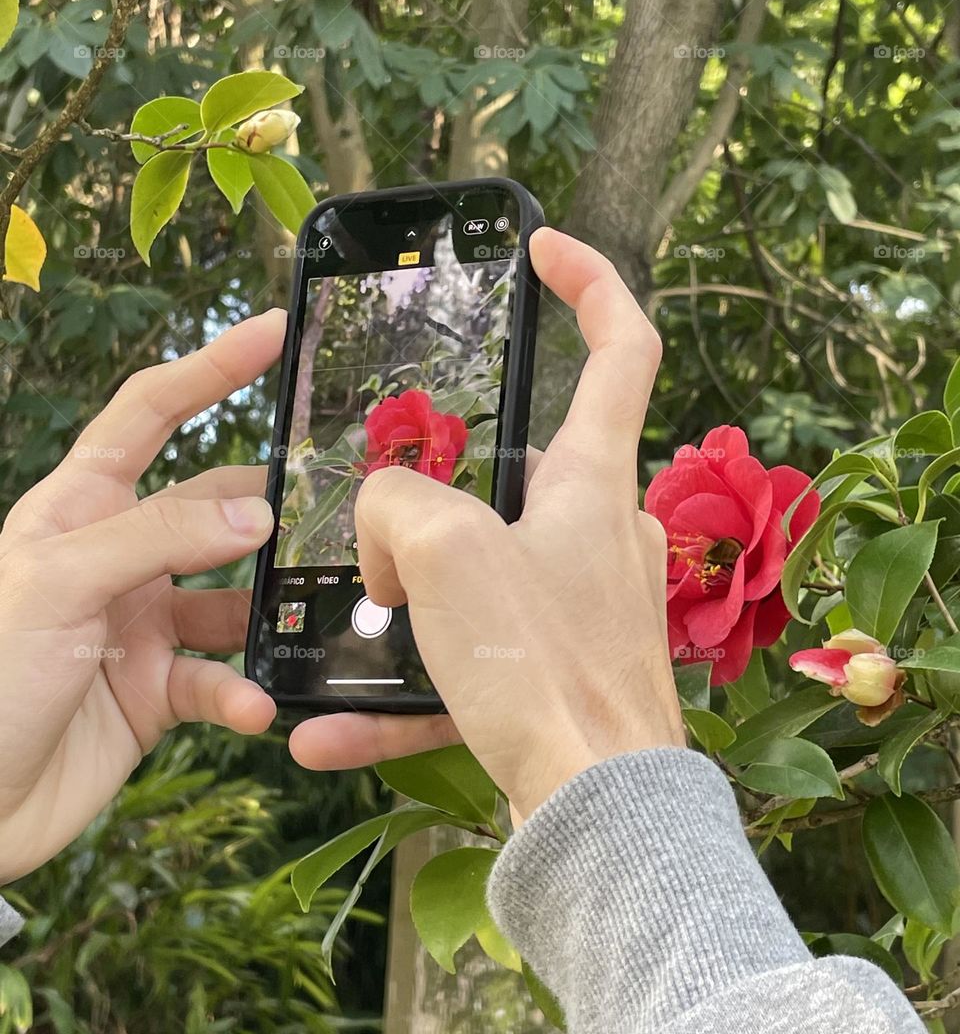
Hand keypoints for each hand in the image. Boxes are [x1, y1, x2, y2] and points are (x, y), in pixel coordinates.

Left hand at [0, 311, 283, 883]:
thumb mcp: (62, 584)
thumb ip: (160, 537)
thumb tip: (256, 513)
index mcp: (80, 507)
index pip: (150, 413)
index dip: (210, 368)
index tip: (274, 332)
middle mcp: (117, 556)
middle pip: (212, 507)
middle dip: (267, 507)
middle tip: (334, 507)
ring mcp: (142, 622)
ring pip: (233, 597)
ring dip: (268, 613)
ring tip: (310, 617)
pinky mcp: (160, 690)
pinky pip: (222, 679)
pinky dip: (244, 692)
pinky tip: (256, 707)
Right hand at [289, 229, 684, 819]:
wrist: (595, 816)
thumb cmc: (545, 667)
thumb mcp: (447, 550)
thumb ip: (397, 504)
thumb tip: (388, 530)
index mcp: (590, 478)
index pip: (621, 344)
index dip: (589, 280)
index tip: (541, 247)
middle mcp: (590, 533)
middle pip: (516, 466)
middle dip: (439, 479)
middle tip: (388, 510)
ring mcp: (570, 606)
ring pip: (471, 573)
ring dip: (404, 596)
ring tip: (350, 622)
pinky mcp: (545, 675)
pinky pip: (460, 666)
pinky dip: (399, 691)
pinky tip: (327, 730)